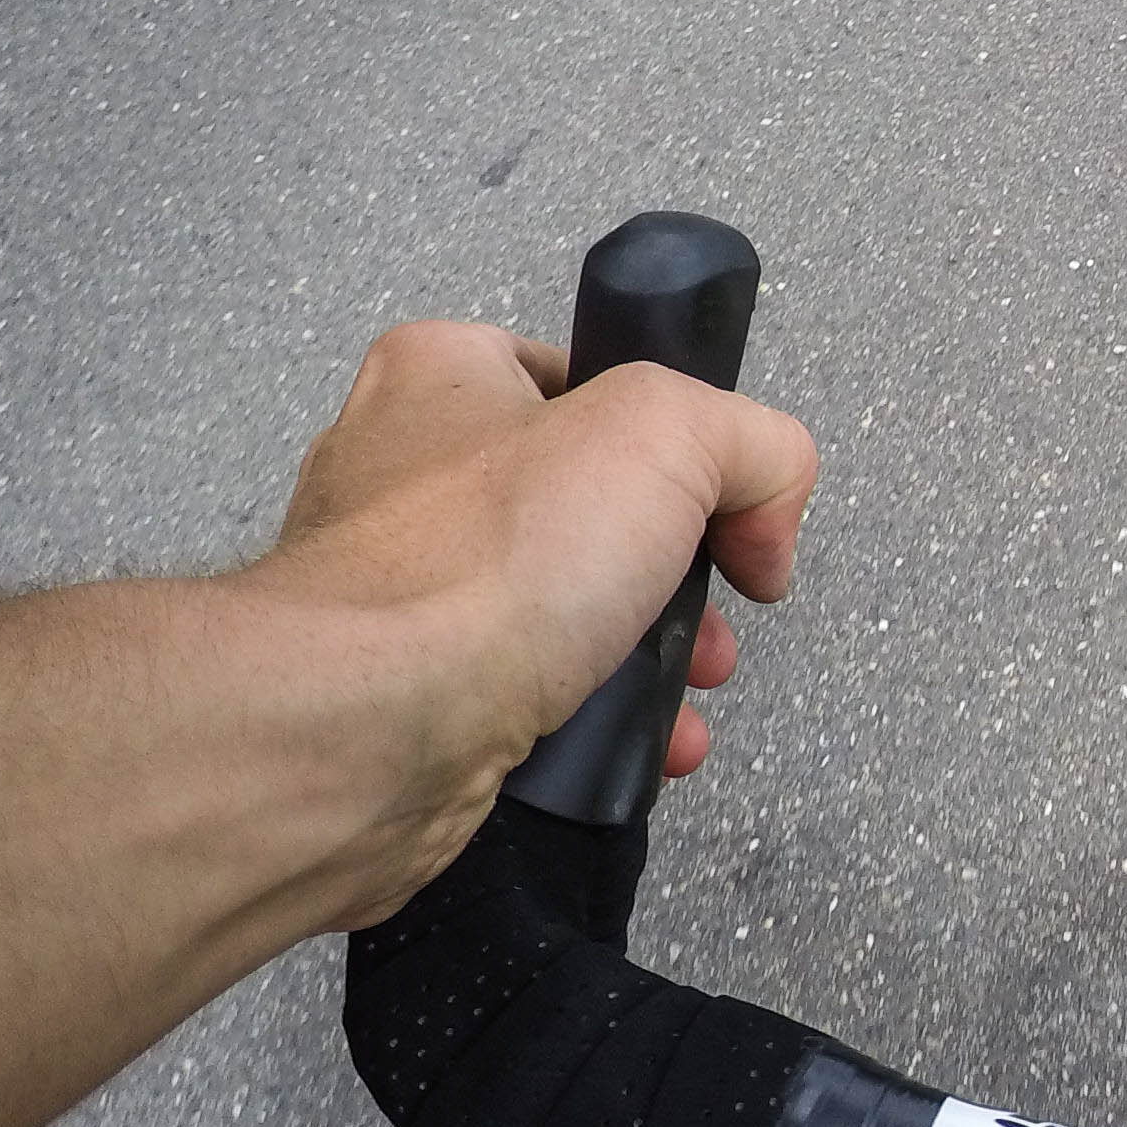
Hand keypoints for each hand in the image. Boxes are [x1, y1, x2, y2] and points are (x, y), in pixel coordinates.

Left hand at [256, 320, 820, 920]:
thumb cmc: (495, 554)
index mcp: (438, 378)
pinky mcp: (397, 699)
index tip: (717, 505)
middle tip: (718, 615)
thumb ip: (754, 442)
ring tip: (693, 696)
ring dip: (652, 655)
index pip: (578, 380)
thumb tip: (765, 522)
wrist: (362, 731)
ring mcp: (390, 594)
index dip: (671, 437)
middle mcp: (398, 474)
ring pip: (563, 612)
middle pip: (587, 508)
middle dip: (680, 571)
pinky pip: (526, 697)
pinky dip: (597, 722)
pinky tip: (646, 748)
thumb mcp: (669, 433)